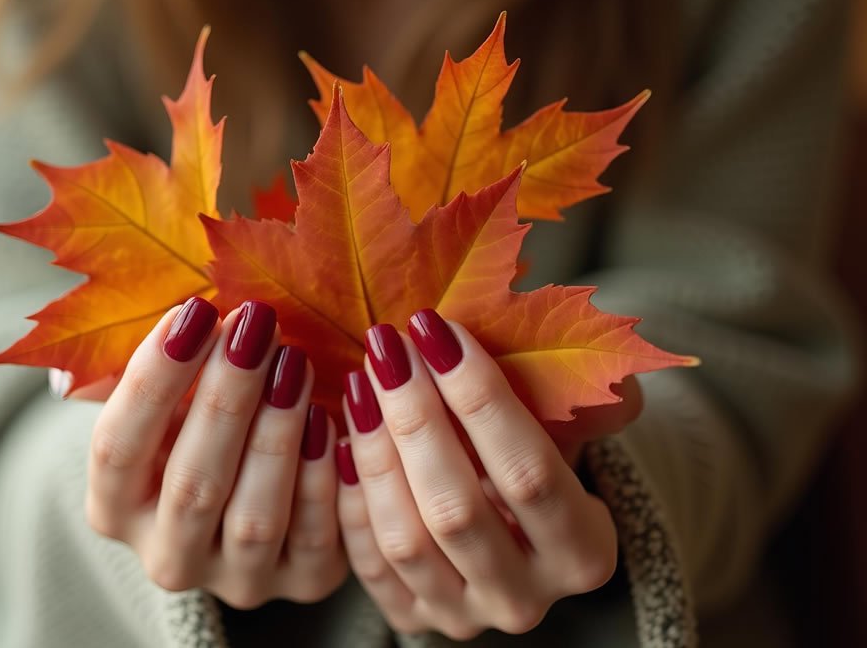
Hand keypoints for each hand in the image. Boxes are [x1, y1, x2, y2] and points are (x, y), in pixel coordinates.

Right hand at [85, 298, 346, 607]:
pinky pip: (315, 539)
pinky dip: (319, 479)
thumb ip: (122, 376)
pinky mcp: (304, 581)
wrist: (264, 483)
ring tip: (293, 362)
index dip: (153, 380)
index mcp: (115, 509)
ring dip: (274, 435)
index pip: (116, 449)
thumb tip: (77, 375)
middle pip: (191, 484)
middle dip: (224, 398)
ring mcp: (238, 579)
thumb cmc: (199, 422)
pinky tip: (328, 418)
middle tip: (255, 324)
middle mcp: (169, 557)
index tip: (192, 310)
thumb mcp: (157, 398)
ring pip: (253, 519)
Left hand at [335, 309, 631, 638]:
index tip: (435, 329)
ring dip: (374, 452)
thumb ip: (597, 403)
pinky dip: (349, 498)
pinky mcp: (410, 617)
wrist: (512, 519)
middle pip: (456, 509)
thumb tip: (611, 385)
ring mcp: (462, 617)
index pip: (528, 472)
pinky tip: (336, 437)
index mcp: (583, 554)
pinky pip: (367, 562)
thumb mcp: (580, 426)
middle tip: (384, 345)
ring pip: (404, 540)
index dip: (478, 398)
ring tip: (359, 380)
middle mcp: (523, 600)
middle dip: (415, 417)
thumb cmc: (544, 453)